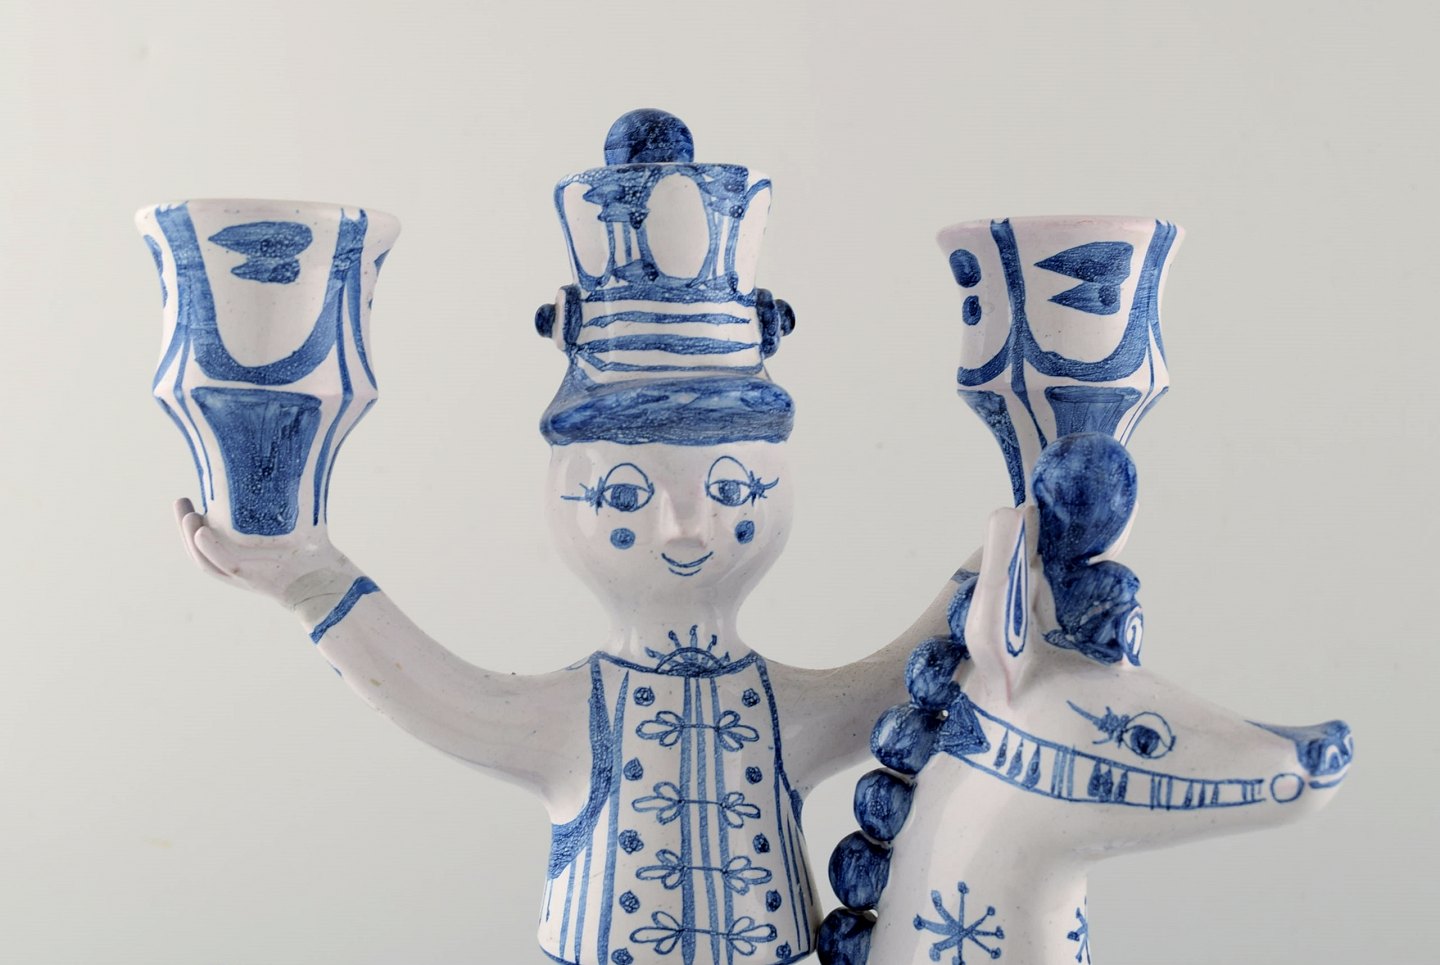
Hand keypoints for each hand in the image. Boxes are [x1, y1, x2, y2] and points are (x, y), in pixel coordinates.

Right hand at [173, 498, 358, 608]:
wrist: (329, 581)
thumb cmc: (313, 553)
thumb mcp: (292, 528)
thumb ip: (278, 509)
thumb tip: (282, 469)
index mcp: (241, 559)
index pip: (205, 543)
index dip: (190, 524)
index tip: (188, 501)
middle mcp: (238, 570)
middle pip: (198, 550)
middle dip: (184, 525)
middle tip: (181, 500)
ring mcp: (245, 575)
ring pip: (205, 559)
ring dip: (190, 536)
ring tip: (188, 514)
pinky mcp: (255, 579)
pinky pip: (226, 565)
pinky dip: (210, 550)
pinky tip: (201, 532)